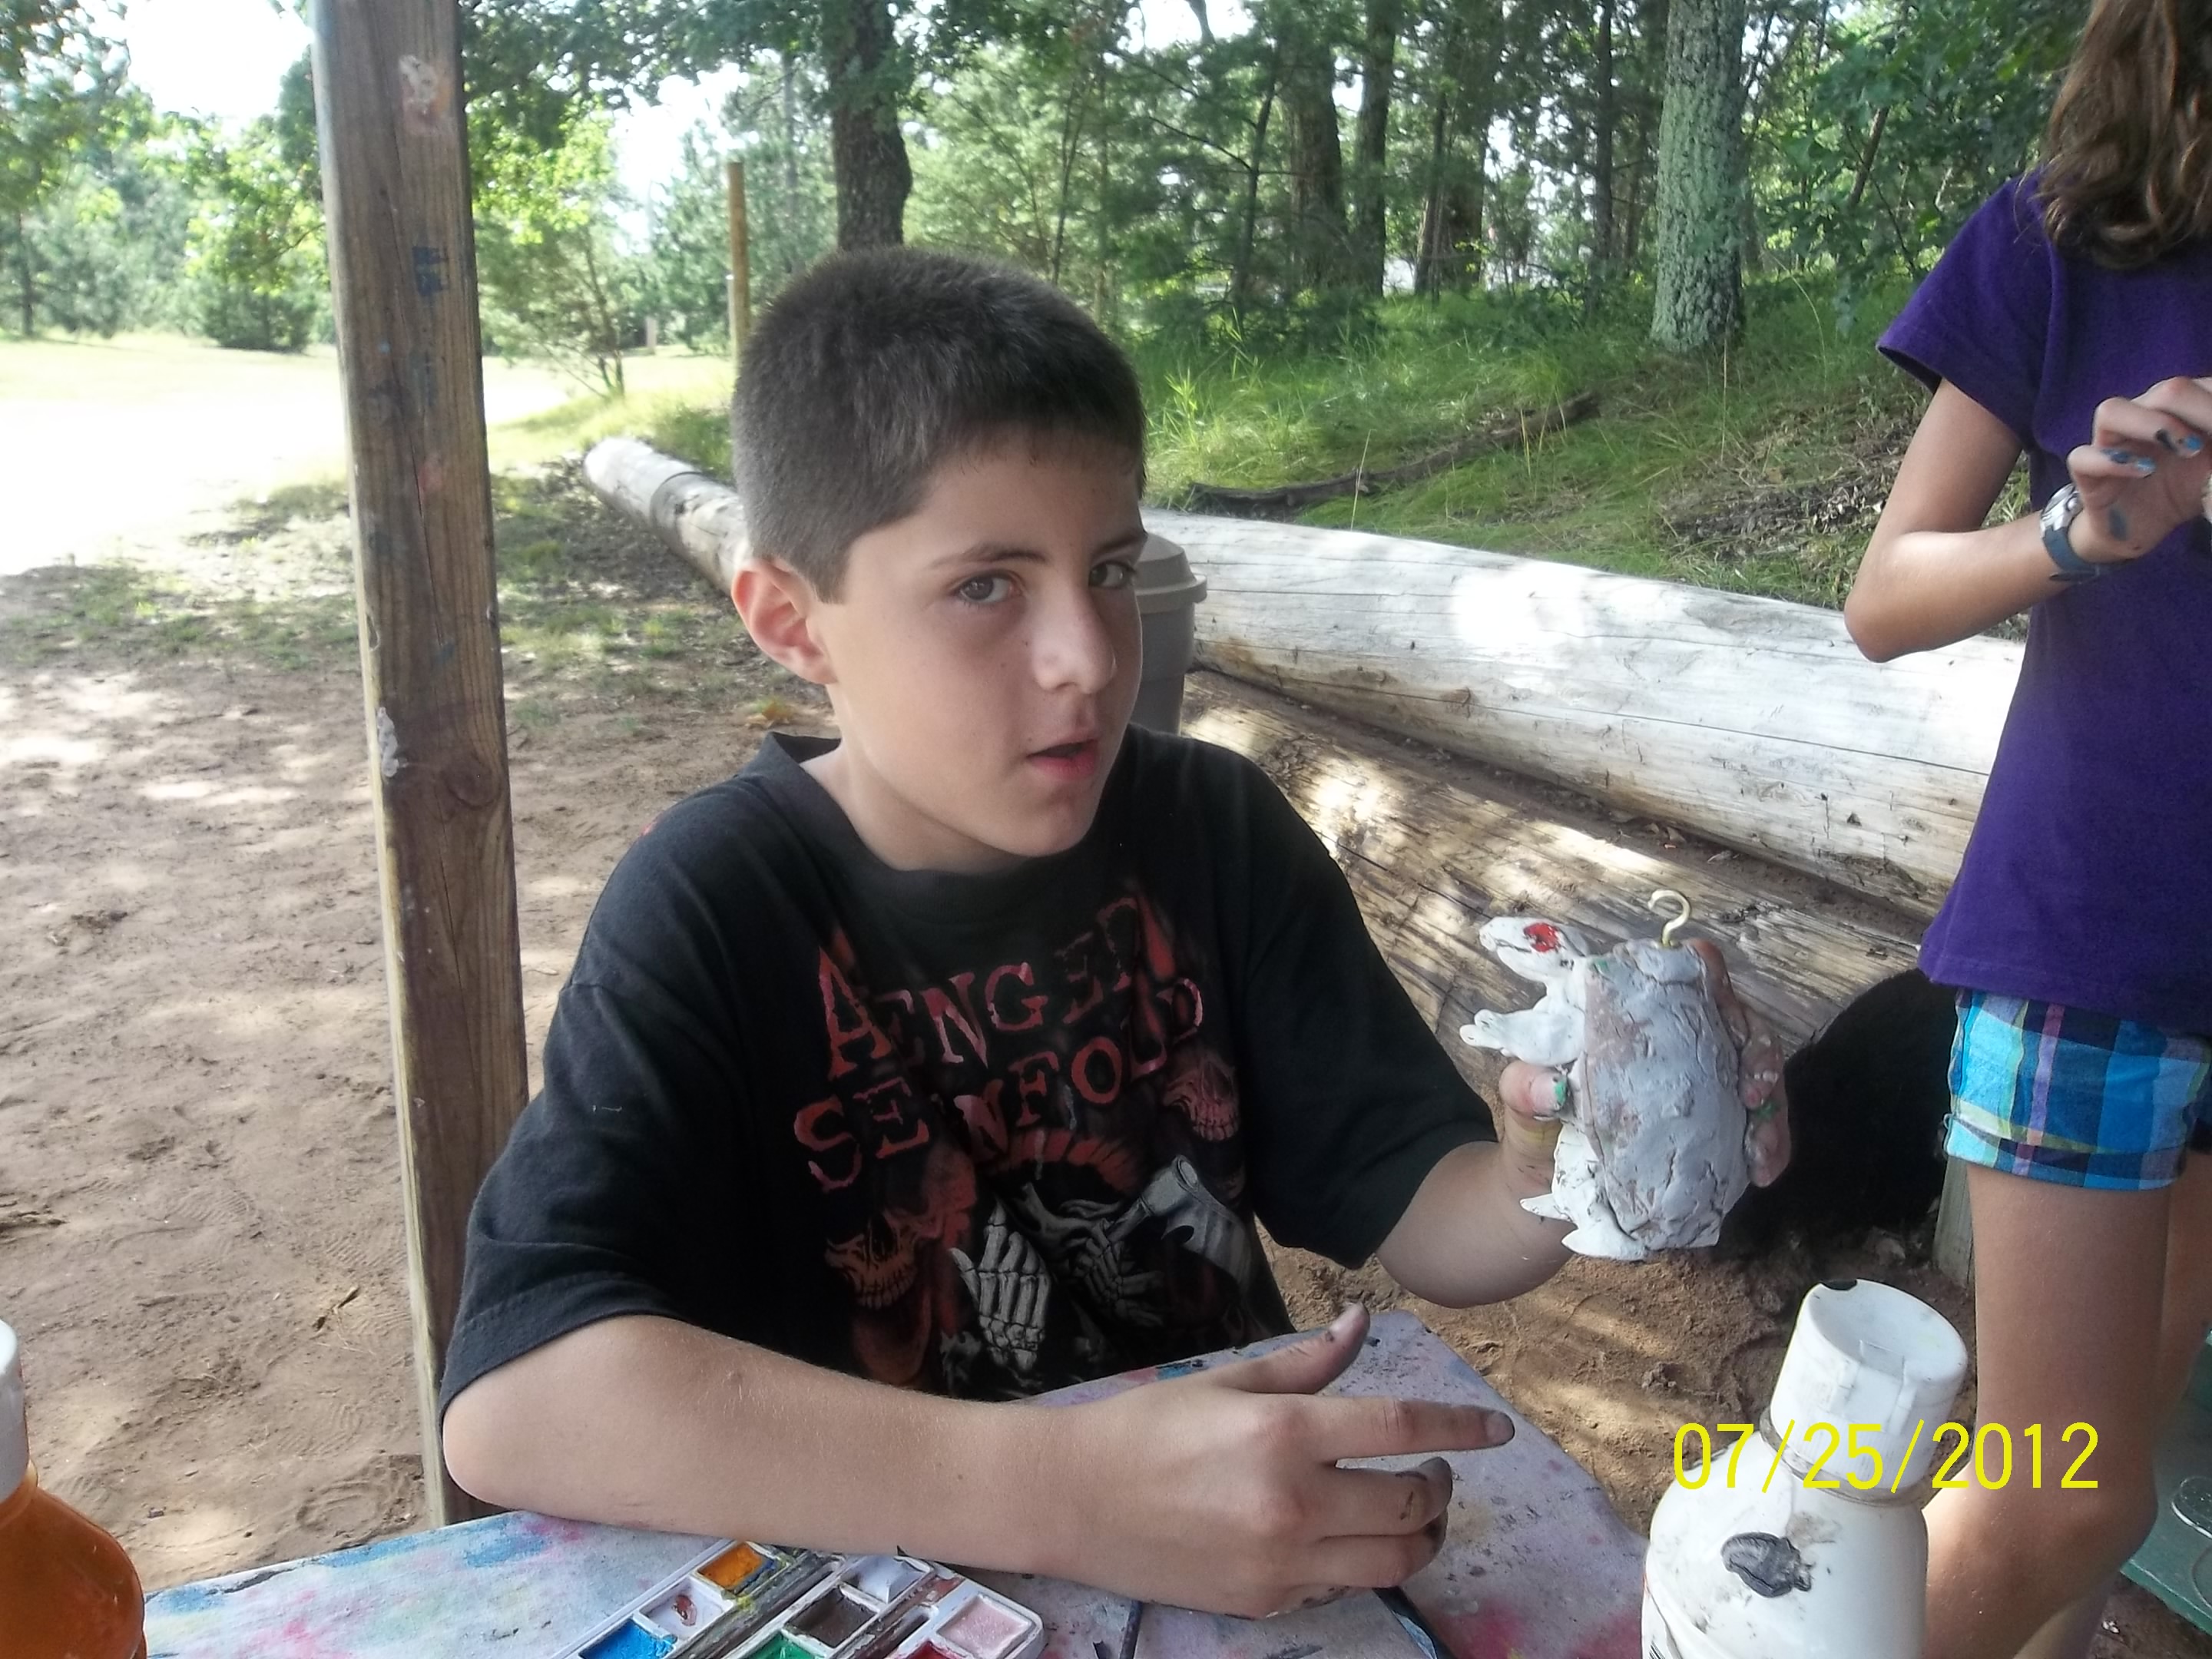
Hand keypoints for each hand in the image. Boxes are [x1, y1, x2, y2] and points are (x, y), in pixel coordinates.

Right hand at [1055, 1305, 1513, 1616]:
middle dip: (1439, 1486)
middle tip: (1431, 1470)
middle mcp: (1295, 1502)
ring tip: (1409, 1513)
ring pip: (1392, 1562)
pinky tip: (1341, 1539)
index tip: (1497, 1429)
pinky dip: (1358, 1563)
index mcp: (1286, 1433)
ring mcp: (1282, 1562)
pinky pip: (1341, 1589)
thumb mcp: (1226, 1382)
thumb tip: (1362, 1324)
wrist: (1072, 1501)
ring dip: (1418, 1537)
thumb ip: (1305, 1363)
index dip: (1461, 1427)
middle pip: (1411, 1505)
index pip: (1403, 1427)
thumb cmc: (1145, 1429)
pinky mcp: (1265, 1603)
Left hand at [1496, 940, 1788, 1188]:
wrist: (1543, 1203)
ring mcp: (1698, 1082)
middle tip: (1754, 1097)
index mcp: (1624, 1018)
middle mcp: (1671, 1041)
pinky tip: (1764, 1171)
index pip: (1673, 974)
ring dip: (1772, 1107)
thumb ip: (1525, 1092)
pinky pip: (1757, 1123)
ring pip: (1756, 1072)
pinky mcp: (1713, 1126)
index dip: (1705, 975)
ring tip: (1762, 1153)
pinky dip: (1769, 1142)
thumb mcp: (1520, 1112)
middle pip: (1734, 1022)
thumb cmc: (1533, 1139)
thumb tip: (1551, 1087)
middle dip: (1758, 1053)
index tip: (1721, 1006)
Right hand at [2064, 377, 2211, 562]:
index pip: (2195, 389)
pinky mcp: (2087, 474)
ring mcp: (2111, 443)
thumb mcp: (2211, 466)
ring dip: (2150, 425)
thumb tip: (2209, 430)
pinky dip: (2111, 461)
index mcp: (2177, 408)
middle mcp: (2143, 417)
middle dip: (2191, 410)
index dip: (2211, 402)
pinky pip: (2083, 457)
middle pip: (2162, 391)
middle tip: (2206, 442)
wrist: (2146, 528)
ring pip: (2111, 412)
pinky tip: (2145, 472)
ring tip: (2186, 449)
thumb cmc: (2186, 491)